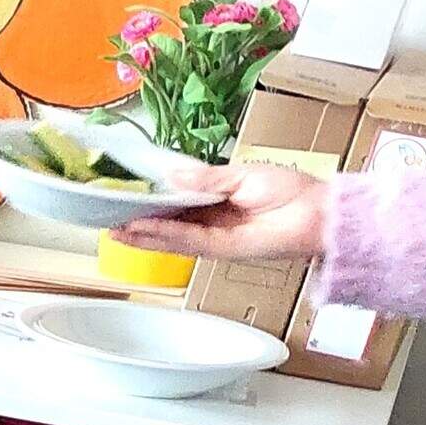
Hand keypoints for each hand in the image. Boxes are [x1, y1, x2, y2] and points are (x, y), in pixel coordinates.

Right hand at [109, 162, 329, 263]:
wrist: (319, 214)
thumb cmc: (292, 192)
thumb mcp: (242, 175)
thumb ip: (206, 178)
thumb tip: (173, 175)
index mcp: (216, 199)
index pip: (175, 201)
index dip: (150, 199)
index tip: (125, 194)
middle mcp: (211, 220)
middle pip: (166, 222)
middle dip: (137, 220)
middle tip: (106, 216)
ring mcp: (214, 237)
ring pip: (170, 237)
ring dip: (141, 234)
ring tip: (113, 230)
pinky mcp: (222, 250)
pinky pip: (186, 241)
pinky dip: (163, 236)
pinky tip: (141, 231)